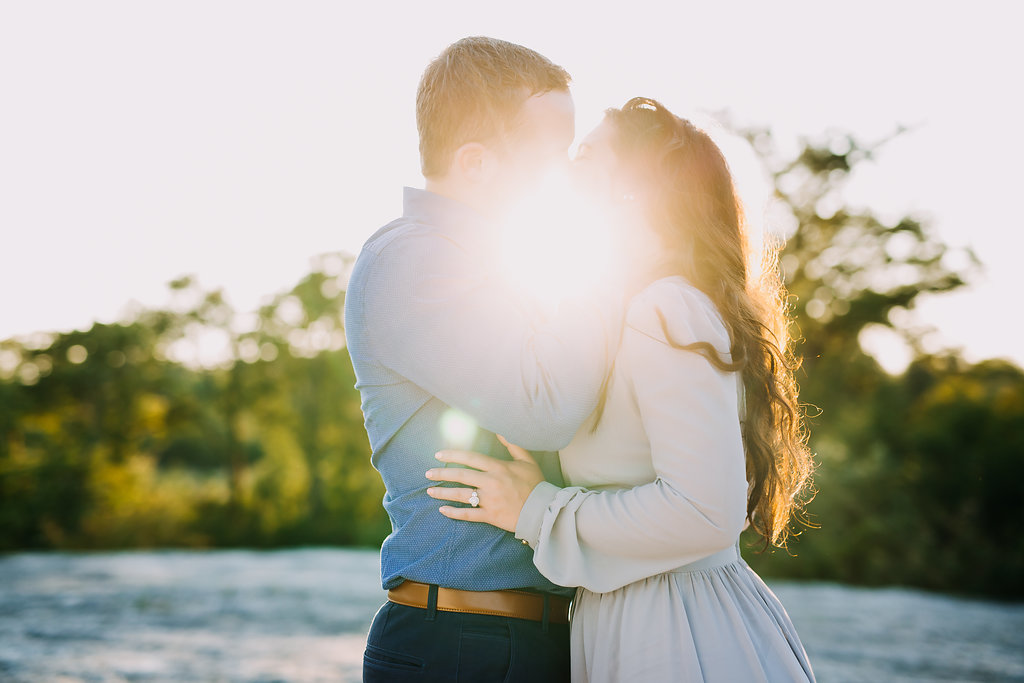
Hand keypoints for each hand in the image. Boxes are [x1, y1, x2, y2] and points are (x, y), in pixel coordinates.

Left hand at [425, 435, 544, 532]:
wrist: (543, 510)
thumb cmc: (535, 484)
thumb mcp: (526, 460)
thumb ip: (512, 445)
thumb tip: (500, 430)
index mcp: (498, 468)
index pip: (470, 458)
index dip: (453, 455)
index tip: (439, 455)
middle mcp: (491, 483)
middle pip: (461, 476)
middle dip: (442, 473)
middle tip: (428, 473)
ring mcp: (489, 500)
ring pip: (461, 495)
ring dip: (443, 492)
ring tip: (430, 490)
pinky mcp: (490, 516)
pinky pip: (468, 515)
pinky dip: (454, 513)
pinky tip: (442, 510)